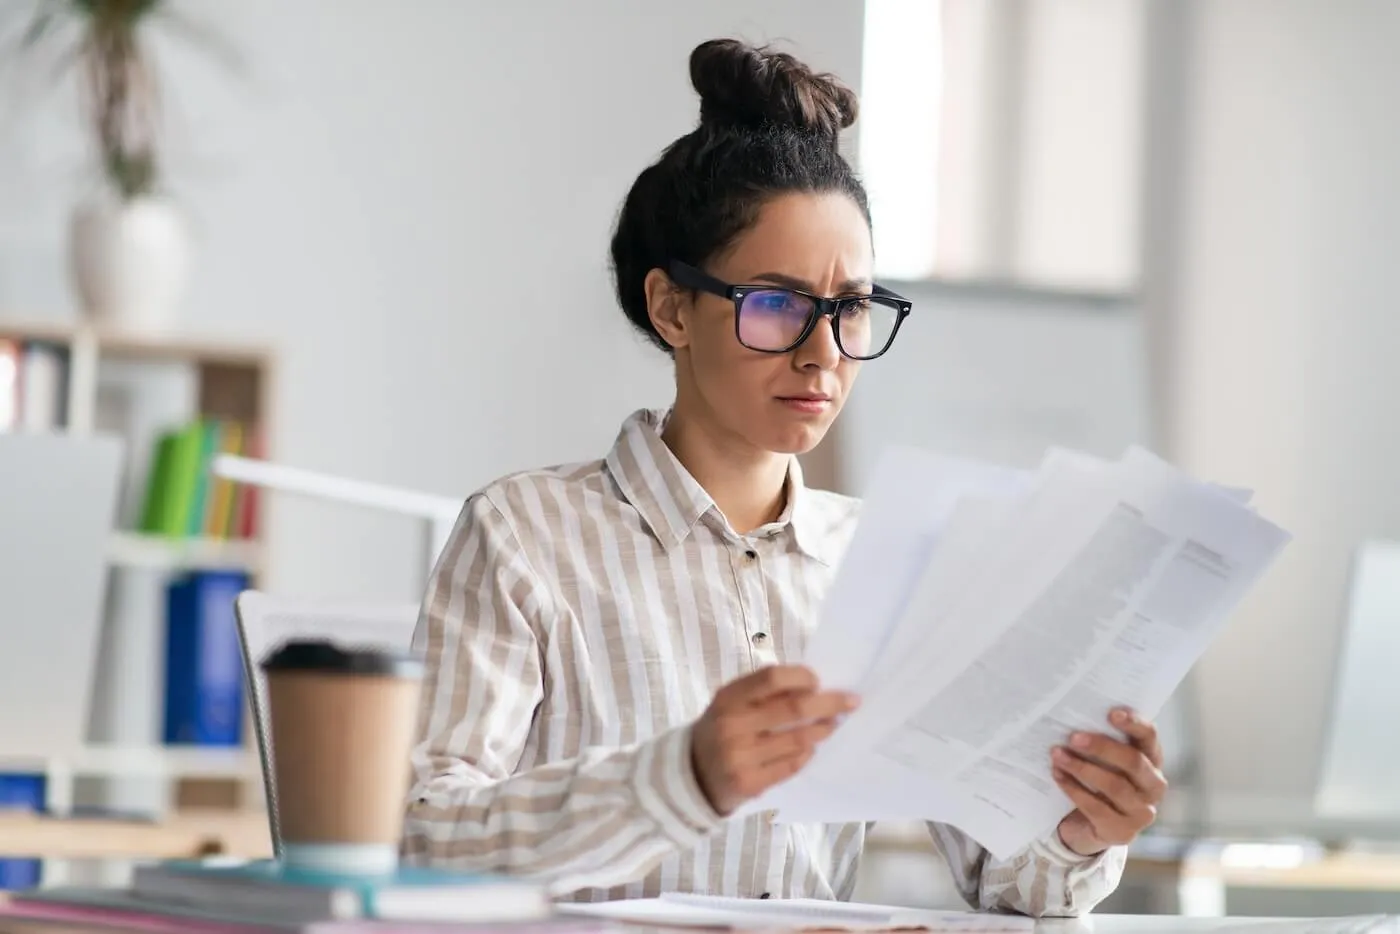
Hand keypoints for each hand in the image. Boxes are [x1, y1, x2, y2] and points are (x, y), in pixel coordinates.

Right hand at [691, 665, 858, 815]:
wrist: (692, 776)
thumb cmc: (721, 729)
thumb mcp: (732, 704)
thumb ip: (764, 693)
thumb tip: (816, 686)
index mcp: (728, 698)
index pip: (771, 678)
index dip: (801, 677)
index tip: (818, 681)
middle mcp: (732, 725)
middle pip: (793, 708)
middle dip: (829, 704)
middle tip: (851, 702)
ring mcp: (740, 757)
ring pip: (798, 740)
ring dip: (823, 730)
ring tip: (833, 725)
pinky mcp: (750, 783)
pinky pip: (792, 765)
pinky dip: (806, 754)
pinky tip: (810, 747)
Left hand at [1052, 707, 1165, 855]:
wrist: (1087, 827)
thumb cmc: (1096, 782)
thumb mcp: (1103, 761)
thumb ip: (1100, 742)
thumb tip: (1074, 716)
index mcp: (1152, 761)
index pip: (1149, 737)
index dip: (1134, 723)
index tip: (1111, 713)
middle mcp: (1153, 787)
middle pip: (1134, 762)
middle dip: (1102, 747)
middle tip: (1073, 737)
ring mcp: (1141, 813)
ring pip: (1114, 786)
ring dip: (1082, 768)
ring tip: (1057, 755)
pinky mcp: (1122, 832)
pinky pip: (1096, 807)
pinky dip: (1073, 789)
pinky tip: (1058, 775)